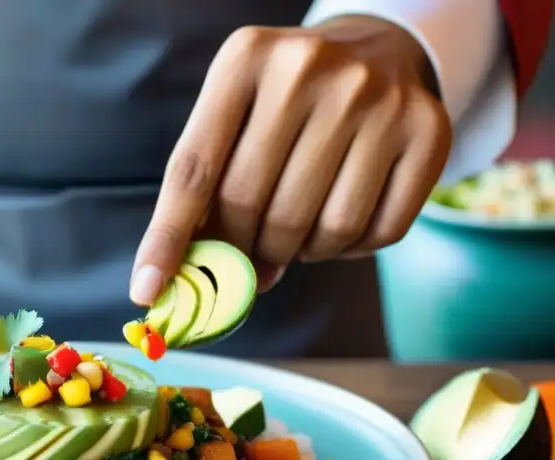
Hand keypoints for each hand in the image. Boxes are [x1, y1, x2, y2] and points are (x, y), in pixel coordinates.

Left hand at [130, 16, 452, 303]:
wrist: (377, 53)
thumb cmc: (283, 106)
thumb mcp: (232, 119)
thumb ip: (204, 189)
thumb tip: (177, 281)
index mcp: (245, 59)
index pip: (193, 170)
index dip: (168, 239)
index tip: (147, 291)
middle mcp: (311, 69)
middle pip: (252, 207)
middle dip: (242, 250)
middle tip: (248, 255)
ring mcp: (376, 97)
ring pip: (319, 229)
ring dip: (298, 252)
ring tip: (296, 230)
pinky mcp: (428, 130)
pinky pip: (375, 233)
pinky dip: (348, 249)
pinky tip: (338, 220)